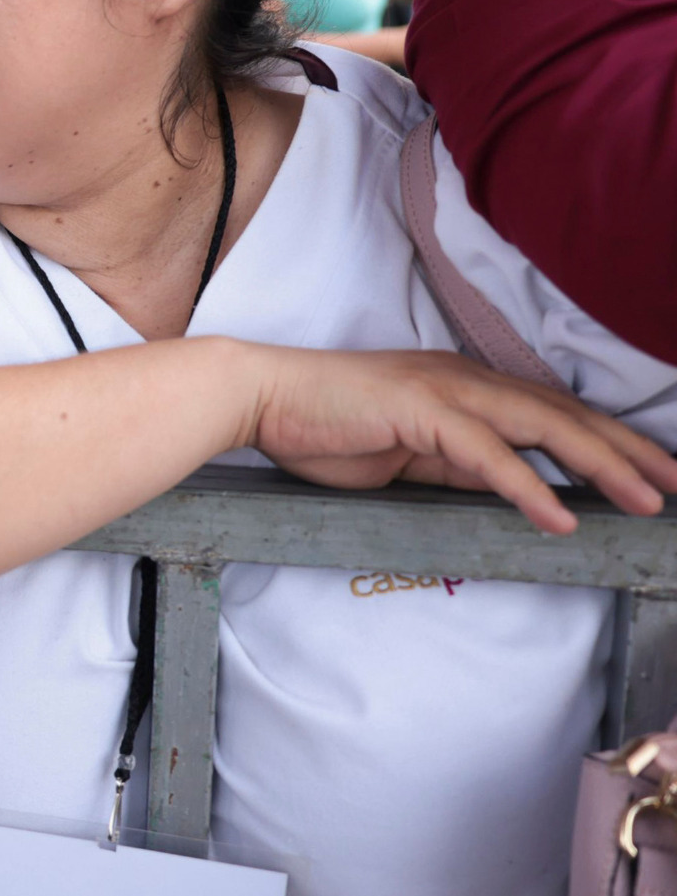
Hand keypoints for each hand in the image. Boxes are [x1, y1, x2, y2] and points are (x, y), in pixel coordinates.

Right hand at [242, 344, 676, 533]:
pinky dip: (528, 484)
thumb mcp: (406, 455)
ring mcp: (445, 391)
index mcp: (463, 387)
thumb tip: (512, 489)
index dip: (609, 442)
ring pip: (543, 426)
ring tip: (644, 500)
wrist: (260, 397)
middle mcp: (465, 380)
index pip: (553, 413)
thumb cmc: (321, 426)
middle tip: (676, 485)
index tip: (652, 474)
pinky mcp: (420, 411)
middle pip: (566, 414)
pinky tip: (559, 515)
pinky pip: (487, 453)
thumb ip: (459, 466)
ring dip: (601, 464)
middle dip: (628, 451)